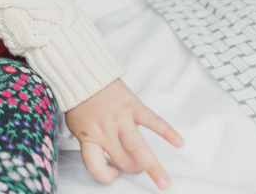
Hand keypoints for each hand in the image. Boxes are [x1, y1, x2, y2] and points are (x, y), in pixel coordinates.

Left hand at [65, 79, 183, 189]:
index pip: (95, 165)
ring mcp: (120, 118)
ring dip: (153, 168)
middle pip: (123, 160)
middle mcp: (105, 130)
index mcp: (88, 136)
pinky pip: (152, 121)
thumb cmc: (80, 102)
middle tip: (137, 167)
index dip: (104, 175)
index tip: (112, 172)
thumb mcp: (76, 126)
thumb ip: (91, 142)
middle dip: (133, 168)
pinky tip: (179, 143)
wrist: (83, 73)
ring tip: (165, 183)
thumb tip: (107, 160)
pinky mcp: (133, 106)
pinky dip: (167, 132)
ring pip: (138, 148)